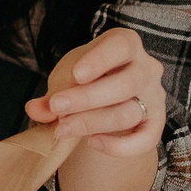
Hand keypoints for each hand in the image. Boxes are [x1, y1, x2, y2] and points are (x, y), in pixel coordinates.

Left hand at [25, 26, 163, 156]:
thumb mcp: (66, 77)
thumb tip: (35, 109)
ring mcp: (155, 96)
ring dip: (92, 123)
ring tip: (62, 128)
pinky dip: (119, 146)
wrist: (103, 97)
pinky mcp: (155, 123)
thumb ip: (52, 92)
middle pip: (125, 84)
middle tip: (57, 108)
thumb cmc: (85, 78)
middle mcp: (147, 68)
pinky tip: (92, 142)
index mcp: (126, 44)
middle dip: (87, 99)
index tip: (78, 74)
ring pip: (129, 113)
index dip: (100, 60)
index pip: (120, 46)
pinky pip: (146, 139)